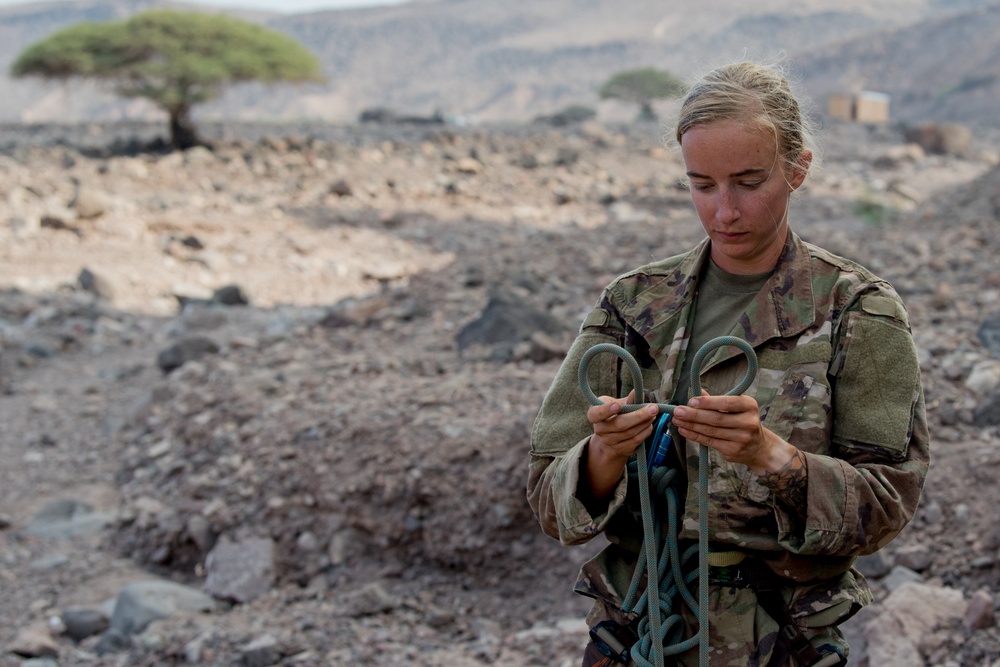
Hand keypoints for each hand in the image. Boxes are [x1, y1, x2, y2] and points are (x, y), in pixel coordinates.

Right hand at [587, 390, 658, 460]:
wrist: (612, 434)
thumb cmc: (615, 414)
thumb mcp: (617, 403)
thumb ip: (627, 400)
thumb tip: (636, 393)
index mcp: (594, 414)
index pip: (597, 413)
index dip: (606, 410)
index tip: (618, 405)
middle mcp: (599, 430)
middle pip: (619, 424)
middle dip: (639, 416)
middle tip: (653, 408)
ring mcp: (609, 441)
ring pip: (630, 433)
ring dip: (645, 423)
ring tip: (653, 413)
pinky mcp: (621, 449)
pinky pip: (636, 440)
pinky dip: (645, 431)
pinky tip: (649, 424)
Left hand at [672, 391, 793, 473]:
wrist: (758, 447)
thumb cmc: (742, 420)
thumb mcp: (737, 407)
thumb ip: (718, 400)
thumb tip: (699, 393)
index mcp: (749, 406)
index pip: (727, 403)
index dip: (708, 402)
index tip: (691, 401)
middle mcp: (748, 422)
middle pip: (716, 418)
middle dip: (694, 415)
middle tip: (677, 411)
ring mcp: (741, 438)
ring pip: (710, 431)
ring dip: (690, 425)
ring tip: (676, 420)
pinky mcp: (733, 450)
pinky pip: (709, 441)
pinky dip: (694, 435)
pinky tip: (684, 430)